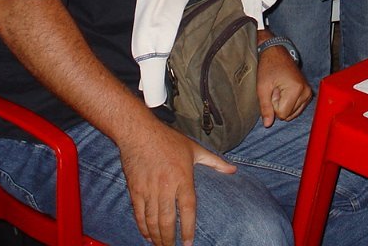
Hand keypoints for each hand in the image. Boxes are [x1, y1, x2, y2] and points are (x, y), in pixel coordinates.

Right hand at [119, 120, 235, 245]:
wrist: (139, 132)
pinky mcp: (135, 189)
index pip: (187, 209)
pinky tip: (148, 235)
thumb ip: (214, 162)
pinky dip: (143, 227)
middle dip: (169, 240)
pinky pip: (139, 214)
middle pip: (167, 220)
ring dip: (157, 237)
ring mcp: (148, 189)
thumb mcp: (194, 149)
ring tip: (162, 245)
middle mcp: (165, 186)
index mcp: (182, 178)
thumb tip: (233, 170)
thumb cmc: (168, 140)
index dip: (188, 229)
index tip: (188, 243)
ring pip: (152, 220)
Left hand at [256, 43, 312, 127]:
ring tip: (281, 88)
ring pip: (293, 113)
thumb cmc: (268, 67)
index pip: (282, 114)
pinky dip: (289, 103)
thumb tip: (267, 125)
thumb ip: (265, 107)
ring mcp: (308, 93)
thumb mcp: (262, 87)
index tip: (273, 90)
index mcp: (296, 90)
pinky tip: (286, 90)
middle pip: (288, 115)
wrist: (276, 52)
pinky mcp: (308, 93)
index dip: (273, 104)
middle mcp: (306, 92)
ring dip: (284, 104)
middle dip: (279, 105)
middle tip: (276, 88)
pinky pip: (297, 108)